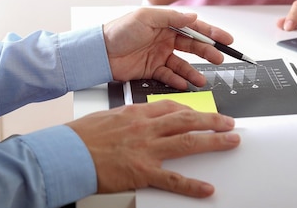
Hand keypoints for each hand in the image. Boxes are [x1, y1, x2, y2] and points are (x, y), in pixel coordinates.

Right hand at [67, 100, 239, 196]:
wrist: (66, 153)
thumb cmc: (81, 137)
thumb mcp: (107, 117)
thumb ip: (128, 117)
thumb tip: (139, 118)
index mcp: (137, 113)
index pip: (172, 107)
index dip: (192, 110)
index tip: (203, 113)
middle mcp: (145, 128)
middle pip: (187, 120)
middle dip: (212, 121)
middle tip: (229, 123)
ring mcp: (146, 149)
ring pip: (187, 142)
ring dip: (213, 141)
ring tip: (230, 142)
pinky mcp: (142, 172)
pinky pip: (172, 179)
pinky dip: (191, 185)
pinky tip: (206, 188)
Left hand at [103, 7, 233, 89]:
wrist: (99, 52)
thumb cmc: (118, 30)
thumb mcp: (146, 18)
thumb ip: (171, 17)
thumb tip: (193, 17)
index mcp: (165, 23)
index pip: (193, 27)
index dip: (211, 33)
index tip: (226, 40)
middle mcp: (165, 39)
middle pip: (192, 46)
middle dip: (208, 53)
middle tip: (219, 59)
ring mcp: (159, 55)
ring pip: (183, 64)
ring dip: (193, 71)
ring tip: (202, 79)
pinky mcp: (151, 70)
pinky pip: (169, 76)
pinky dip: (178, 81)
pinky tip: (184, 84)